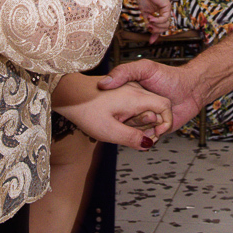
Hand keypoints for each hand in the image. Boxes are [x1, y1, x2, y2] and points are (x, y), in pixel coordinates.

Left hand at [53, 76, 172, 148]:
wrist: (68, 93)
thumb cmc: (85, 110)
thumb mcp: (109, 131)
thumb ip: (132, 138)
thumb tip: (149, 144)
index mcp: (136, 98)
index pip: (164, 107)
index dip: (163, 124)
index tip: (150, 136)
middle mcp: (135, 89)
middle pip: (155, 108)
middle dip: (147, 124)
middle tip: (127, 131)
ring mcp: (129, 87)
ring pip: (145, 106)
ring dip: (137, 120)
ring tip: (118, 124)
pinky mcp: (122, 89)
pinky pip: (135, 103)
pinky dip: (131, 114)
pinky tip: (115, 119)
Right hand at [99, 60, 202, 130]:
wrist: (192, 90)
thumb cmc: (170, 77)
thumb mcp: (145, 68)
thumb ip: (124, 71)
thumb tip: (104, 83)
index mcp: (127, 95)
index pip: (111, 109)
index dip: (115, 111)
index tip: (121, 109)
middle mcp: (134, 109)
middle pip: (123, 123)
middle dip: (133, 121)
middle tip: (145, 113)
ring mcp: (145, 120)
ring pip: (136, 133)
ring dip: (145, 129)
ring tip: (154, 118)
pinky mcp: (156, 131)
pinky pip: (149, 140)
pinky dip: (154, 136)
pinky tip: (158, 128)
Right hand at [135, 0, 172, 42]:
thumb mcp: (145, 14)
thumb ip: (148, 23)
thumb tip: (150, 34)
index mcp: (159, 14)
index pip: (160, 28)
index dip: (156, 35)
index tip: (151, 42)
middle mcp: (164, 13)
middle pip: (164, 28)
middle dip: (156, 31)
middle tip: (150, 28)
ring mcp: (167, 10)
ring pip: (166, 25)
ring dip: (157, 26)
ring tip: (149, 21)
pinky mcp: (167, 7)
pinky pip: (164, 19)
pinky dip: (157, 20)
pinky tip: (151, 18)